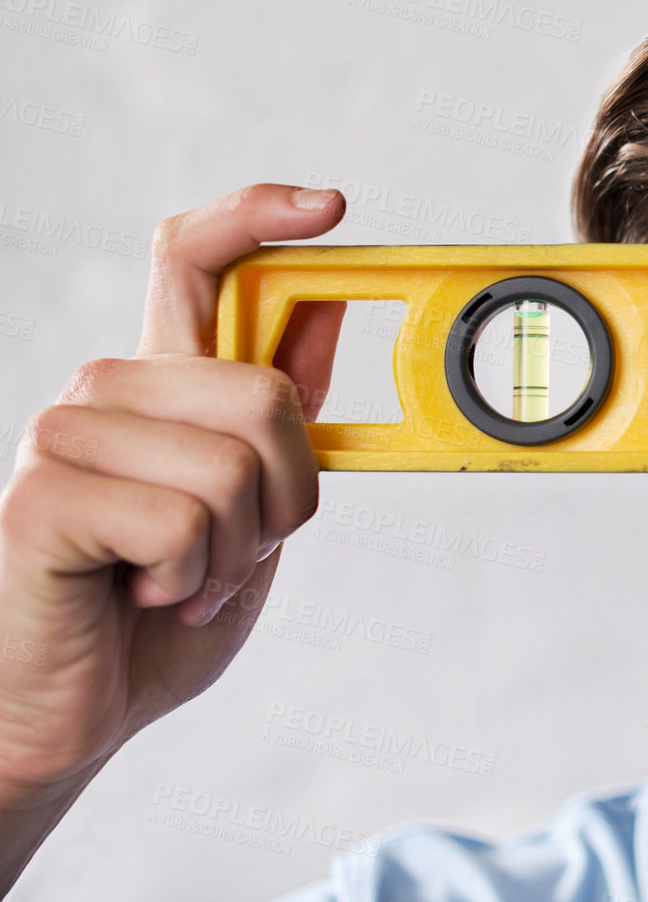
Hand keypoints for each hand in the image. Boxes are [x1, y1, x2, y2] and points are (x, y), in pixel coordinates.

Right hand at [0, 183, 347, 882]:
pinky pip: (183, 520)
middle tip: (234, 551)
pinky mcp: (42, 495)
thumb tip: (328, 309)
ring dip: (235, 552)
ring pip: (234, 465)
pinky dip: (189, 580)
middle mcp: (107, 389)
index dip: (260, 214)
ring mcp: (65, 434)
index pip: (195, 256)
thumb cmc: (156, 612)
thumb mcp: (251, 509)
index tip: (333, 207)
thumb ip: (281, 416)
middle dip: (287, 498)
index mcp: (160, 384)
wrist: (73, 712)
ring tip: (179, 579)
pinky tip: (141, 595)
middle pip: (265, 395)